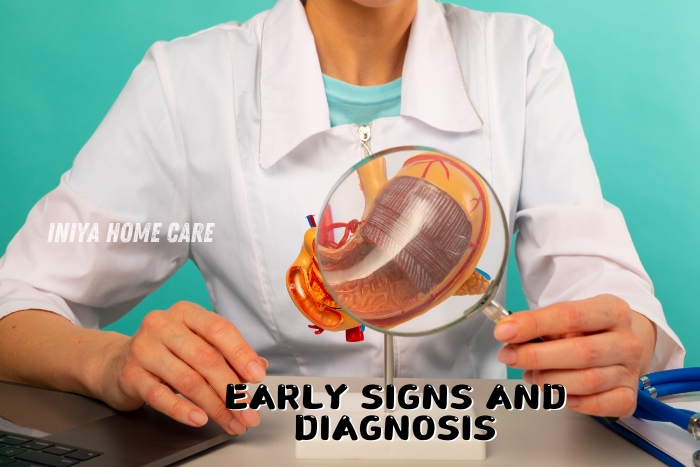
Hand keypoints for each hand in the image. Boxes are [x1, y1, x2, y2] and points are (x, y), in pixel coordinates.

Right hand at [97, 301, 265, 434]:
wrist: (115, 363)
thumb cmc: (165, 353)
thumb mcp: (196, 345)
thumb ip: (227, 354)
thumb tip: (258, 366)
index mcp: (186, 312)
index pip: (219, 329)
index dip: (241, 353)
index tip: (257, 376)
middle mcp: (163, 324)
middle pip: (205, 358)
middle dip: (231, 389)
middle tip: (248, 410)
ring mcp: (144, 348)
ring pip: (187, 380)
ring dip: (215, 405)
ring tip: (231, 420)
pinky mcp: (130, 374)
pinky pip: (160, 395)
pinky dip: (183, 410)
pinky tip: (200, 418)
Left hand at [493, 295, 655, 417]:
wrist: (619, 344)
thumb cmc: (587, 330)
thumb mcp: (567, 316)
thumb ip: (541, 324)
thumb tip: (509, 333)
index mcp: (612, 310)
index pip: (570, 315)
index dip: (534, 324)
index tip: (505, 331)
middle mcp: (627, 340)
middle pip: (582, 352)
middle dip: (537, 356)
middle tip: (510, 357)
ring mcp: (630, 370)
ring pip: (588, 381)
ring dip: (550, 381)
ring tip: (532, 375)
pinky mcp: (628, 396)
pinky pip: (599, 404)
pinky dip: (574, 401)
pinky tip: (556, 392)